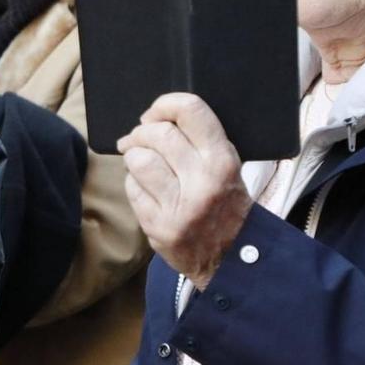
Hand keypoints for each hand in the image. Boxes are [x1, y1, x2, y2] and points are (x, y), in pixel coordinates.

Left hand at [118, 93, 252, 287]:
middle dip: (142, 132)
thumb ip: (200, 140)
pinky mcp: (158, 227)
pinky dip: (134, 184)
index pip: (190, 111)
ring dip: (135, 157)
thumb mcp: (228, 168)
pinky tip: (148, 189)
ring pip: (138, 160)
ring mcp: (178, 207)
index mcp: (223, 162)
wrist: (232, 260)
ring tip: (144, 163)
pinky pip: (132, 188)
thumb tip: (156, 116)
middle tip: (142, 138)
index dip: (165, 104)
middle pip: (156, 133)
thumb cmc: (227, 205)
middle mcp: (202, 183)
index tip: (155, 113)